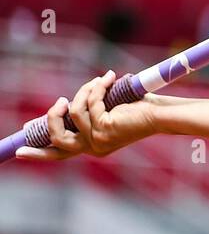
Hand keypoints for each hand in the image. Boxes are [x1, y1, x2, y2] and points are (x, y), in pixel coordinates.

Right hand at [15, 70, 157, 160]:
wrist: (163, 114)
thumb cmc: (141, 109)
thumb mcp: (107, 112)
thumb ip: (87, 112)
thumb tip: (65, 104)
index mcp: (94, 146)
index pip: (61, 154)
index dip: (38, 153)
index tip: (19, 150)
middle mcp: (94, 148)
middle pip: (57, 138)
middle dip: (52, 117)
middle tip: (61, 101)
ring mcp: (99, 140)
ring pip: (74, 114)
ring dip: (84, 92)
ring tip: (99, 82)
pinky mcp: (105, 128)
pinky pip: (90, 103)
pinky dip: (97, 88)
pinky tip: (110, 79)